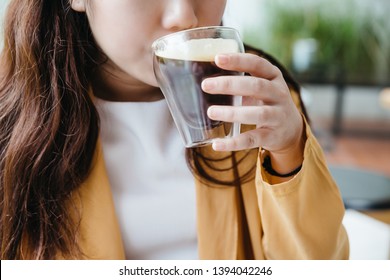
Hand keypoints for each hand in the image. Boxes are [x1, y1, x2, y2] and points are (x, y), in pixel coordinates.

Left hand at [202, 53, 304, 173]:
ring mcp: (277, 116)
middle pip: (256, 86)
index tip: (217, 58)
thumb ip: (241, 79)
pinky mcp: (272, 136)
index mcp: (273, 77)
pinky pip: (252, 139)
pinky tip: (217, 144)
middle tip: (206, 85)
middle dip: (229, 84)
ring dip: (232, 112)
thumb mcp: (261, 86)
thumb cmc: (267, 102)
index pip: (257, 64)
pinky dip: (234, 143)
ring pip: (256, 113)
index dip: (238, 60)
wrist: (291, 129)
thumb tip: (205, 72)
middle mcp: (279, 94)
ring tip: (211, 112)